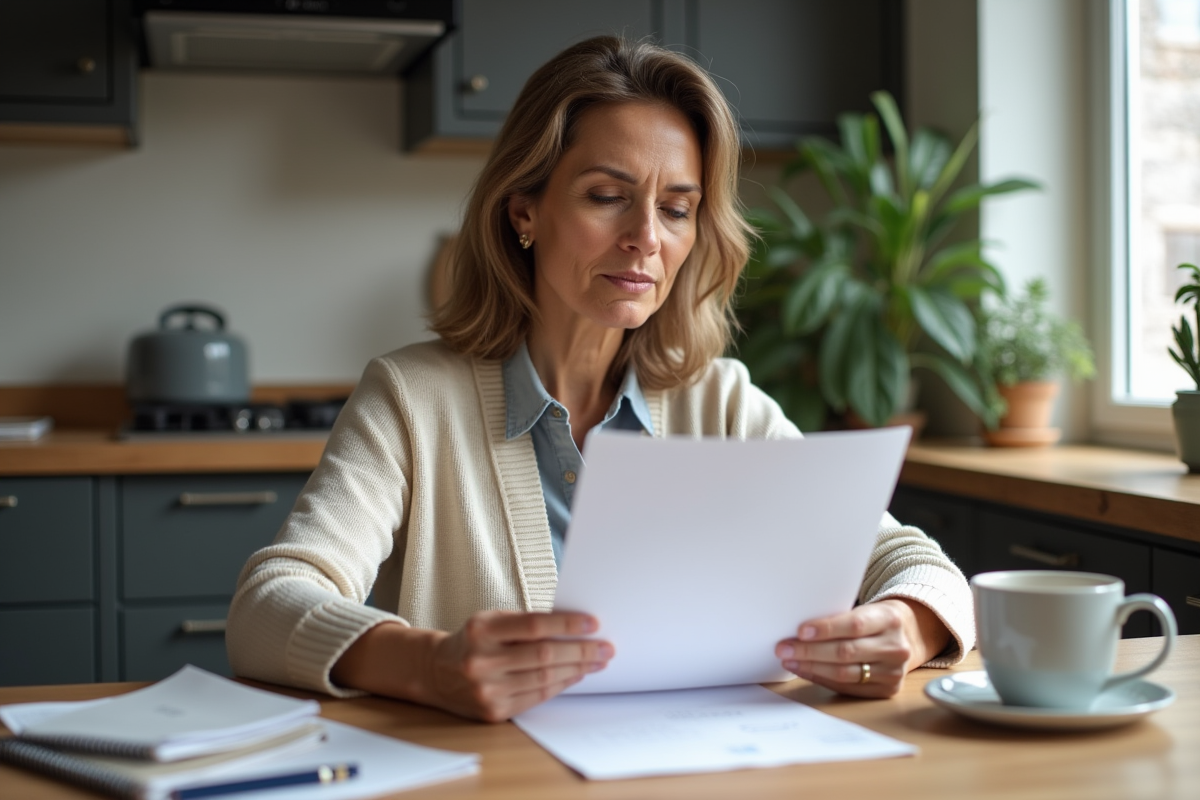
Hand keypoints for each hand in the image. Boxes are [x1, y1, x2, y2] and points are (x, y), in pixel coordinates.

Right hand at [427, 610, 613, 721]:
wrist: (437, 672)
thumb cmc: (473, 641)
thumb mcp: (491, 620)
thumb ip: (526, 623)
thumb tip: (573, 628)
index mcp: (482, 631)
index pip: (534, 626)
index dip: (567, 625)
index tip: (593, 623)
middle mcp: (482, 661)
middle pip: (544, 655)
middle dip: (580, 651)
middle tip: (605, 647)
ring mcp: (487, 690)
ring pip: (544, 678)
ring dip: (576, 670)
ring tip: (596, 661)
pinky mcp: (493, 711)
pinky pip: (537, 697)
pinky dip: (560, 685)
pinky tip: (575, 676)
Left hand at [775, 599, 946, 697]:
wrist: (908, 636)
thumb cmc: (876, 620)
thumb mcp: (867, 609)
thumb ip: (841, 618)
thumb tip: (800, 629)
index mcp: (890, 619)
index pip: (854, 625)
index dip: (826, 629)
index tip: (800, 631)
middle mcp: (896, 647)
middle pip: (846, 652)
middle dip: (810, 651)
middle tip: (784, 647)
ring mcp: (894, 672)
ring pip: (844, 673)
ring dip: (811, 667)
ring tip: (790, 660)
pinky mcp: (888, 689)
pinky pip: (847, 687)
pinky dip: (822, 679)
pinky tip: (805, 671)